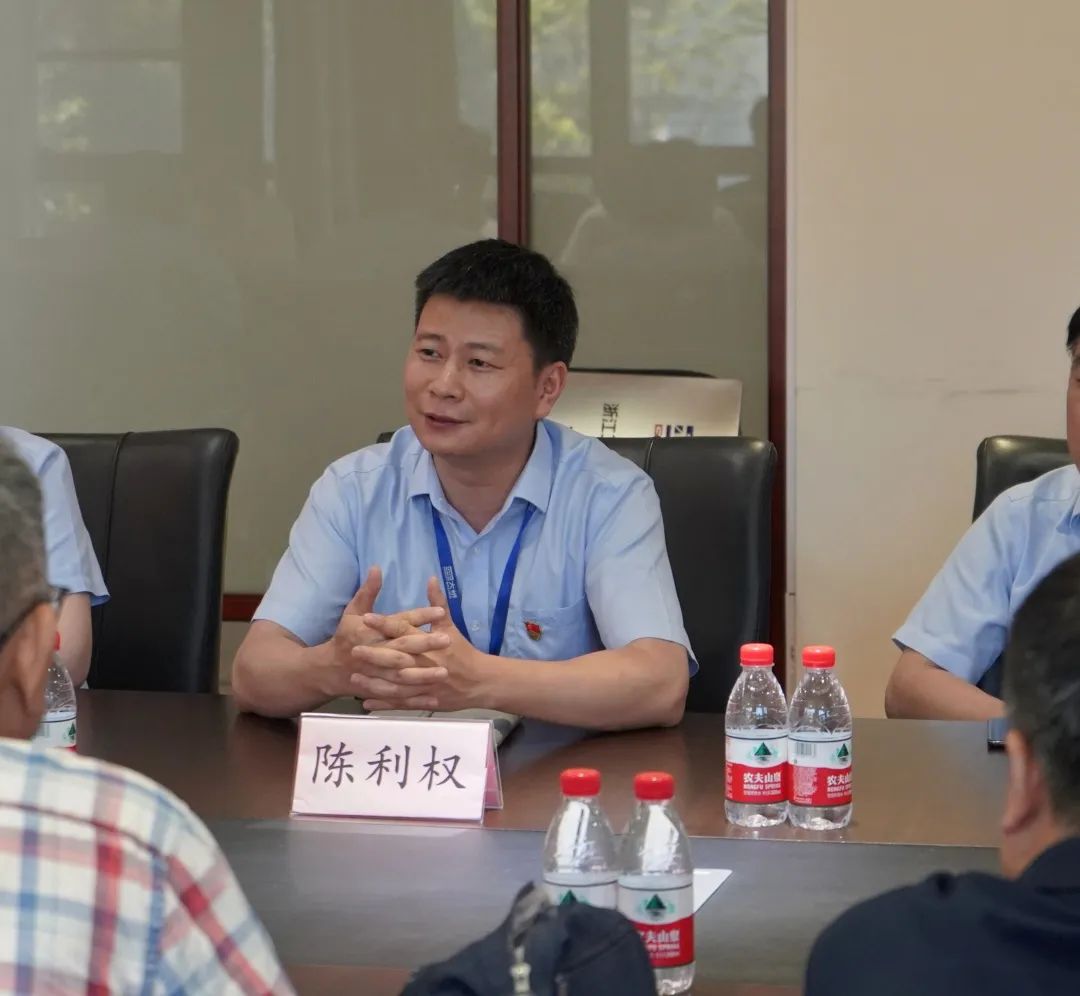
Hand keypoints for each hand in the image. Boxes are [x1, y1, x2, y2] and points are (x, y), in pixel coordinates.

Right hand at [325, 567, 449, 703]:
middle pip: (402, 648)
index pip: (399, 622)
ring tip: (444, 672)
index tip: (440, 613)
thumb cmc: (345, 636)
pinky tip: (433, 698)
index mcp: (371, 631)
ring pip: (401, 675)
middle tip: (447, 641)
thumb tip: (377, 567)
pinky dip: (414, 699)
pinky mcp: (377, 690)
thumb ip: (368, 591)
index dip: (419, 617)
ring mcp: (376, 674)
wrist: (329, 669)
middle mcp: (374, 651)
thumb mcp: (353, 611)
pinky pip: (397, 697)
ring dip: (422, 675)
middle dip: (425, 645)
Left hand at [356, 577, 491, 711]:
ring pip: (397, 684)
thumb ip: (438, 602)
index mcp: (430, 642)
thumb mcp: (451, 625)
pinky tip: (367, 703)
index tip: (367, 618)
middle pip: (397, 658)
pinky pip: (402, 703)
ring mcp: (425, 684)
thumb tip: (431, 578)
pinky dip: (385, 704)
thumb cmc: (463, 651)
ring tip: (354, 679)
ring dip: (375, 682)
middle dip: (375, 655)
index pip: (405, 630)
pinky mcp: (425, 700)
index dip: (386, 624)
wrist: (481, 681)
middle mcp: (425, 662)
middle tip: (354, 650)